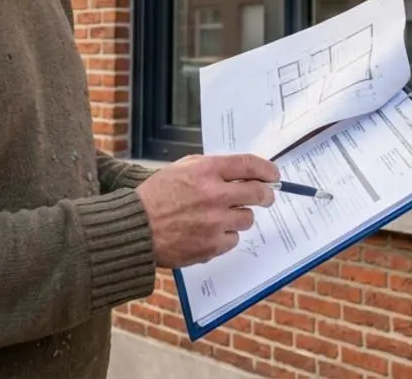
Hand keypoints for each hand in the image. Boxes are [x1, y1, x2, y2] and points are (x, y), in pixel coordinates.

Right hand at [135, 154, 278, 268]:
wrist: (136, 227)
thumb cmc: (156, 196)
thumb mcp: (181, 168)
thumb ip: (211, 168)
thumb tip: (241, 172)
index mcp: (206, 171)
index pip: (249, 165)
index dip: (267, 170)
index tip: (274, 176)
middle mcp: (214, 194)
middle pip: (258, 193)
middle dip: (266, 195)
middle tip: (265, 197)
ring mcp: (215, 222)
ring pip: (247, 219)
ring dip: (239, 217)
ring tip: (219, 217)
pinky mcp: (212, 245)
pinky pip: (233, 239)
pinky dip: (224, 236)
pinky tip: (208, 232)